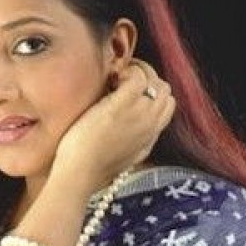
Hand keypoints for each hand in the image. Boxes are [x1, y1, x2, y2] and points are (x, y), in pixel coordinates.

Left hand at [53, 58, 174, 193]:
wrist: (79, 174)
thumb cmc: (90, 169)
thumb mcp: (120, 158)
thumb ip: (130, 142)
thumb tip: (127, 130)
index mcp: (149, 138)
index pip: (166, 106)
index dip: (151, 93)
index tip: (132, 91)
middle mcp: (150, 124)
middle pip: (164, 89)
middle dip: (146, 77)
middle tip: (123, 79)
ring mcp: (140, 114)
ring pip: (154, 79)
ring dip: (136, 71)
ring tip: (116, 78)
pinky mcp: (123, 105)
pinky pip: (137, 75)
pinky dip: (126, 70)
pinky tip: (110, 78)